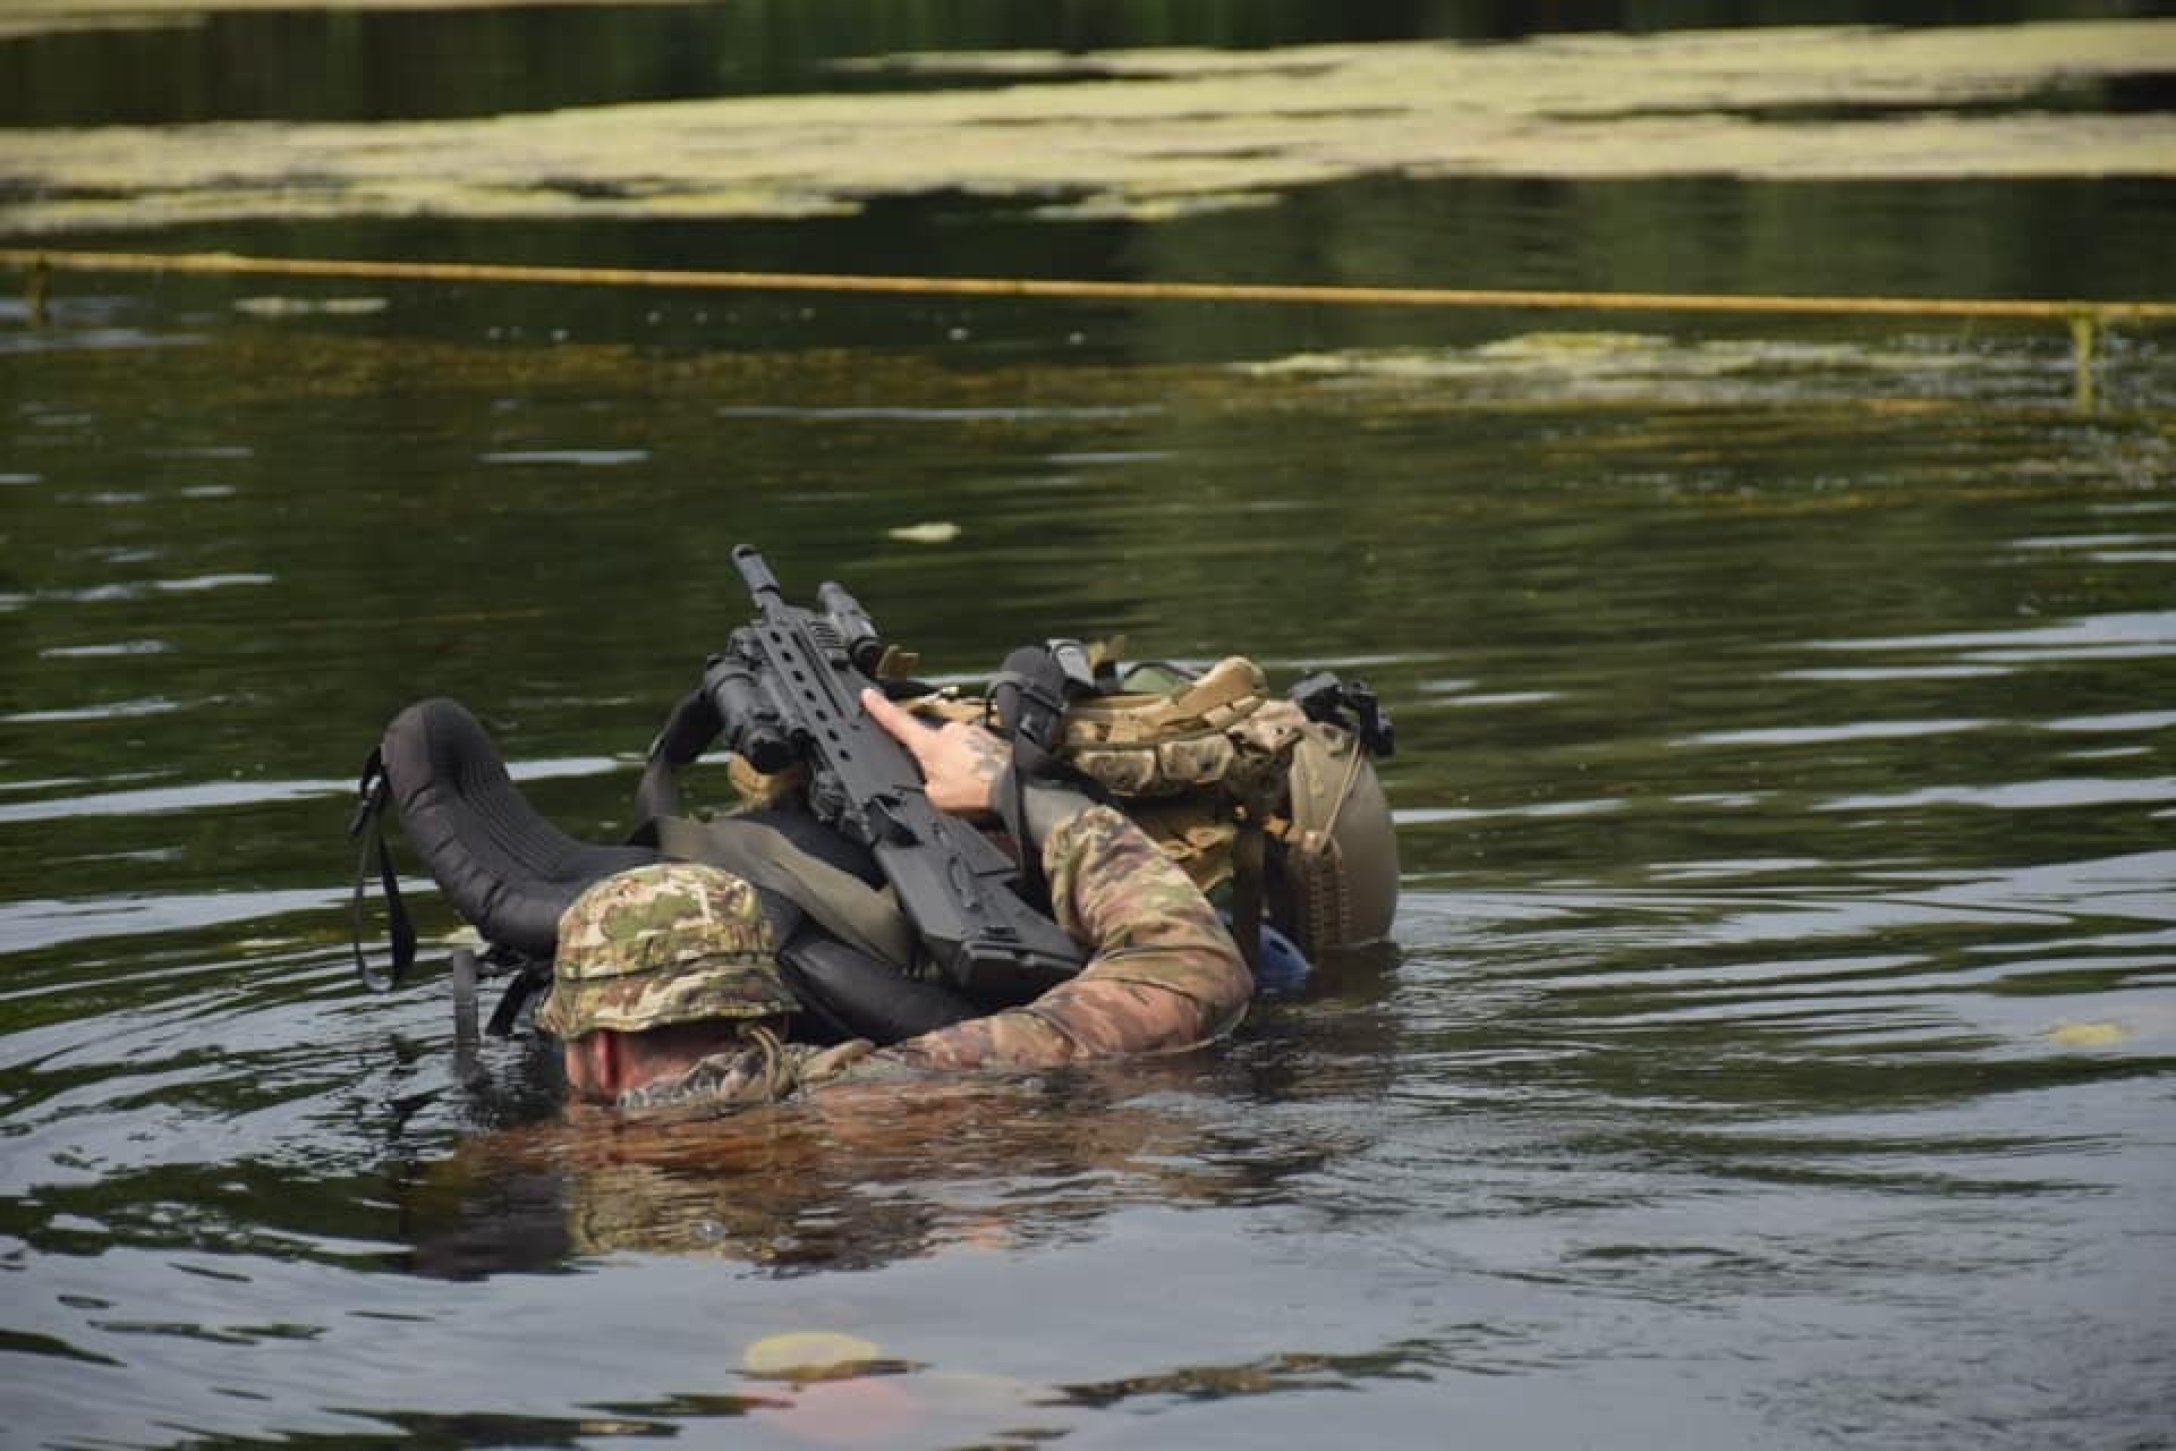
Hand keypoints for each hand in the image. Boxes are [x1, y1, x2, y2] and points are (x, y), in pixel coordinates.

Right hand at [861, 687, 1007, 816]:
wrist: (1014, 787)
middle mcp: (950, 731)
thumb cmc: (976, 792)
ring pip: (957, 749)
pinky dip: (978, 765)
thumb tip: (931, 778)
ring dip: (961, 766)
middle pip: (933, 744)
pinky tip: (984, 782)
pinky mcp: (991, 739)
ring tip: (972, 788)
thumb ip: (927, 782)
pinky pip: (976, 753)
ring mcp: (972, 732)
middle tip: (951, 786)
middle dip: (938, 762)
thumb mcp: (935, 797)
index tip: (868, 694)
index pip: (897, 723)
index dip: (879, 709)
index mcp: (929, 744)